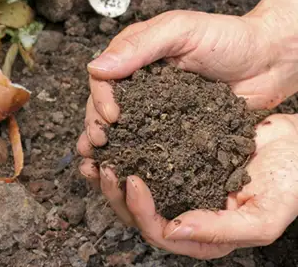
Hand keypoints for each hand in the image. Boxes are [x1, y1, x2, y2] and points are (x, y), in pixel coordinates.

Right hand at [78, 7, 297, 171]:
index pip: (103, 78)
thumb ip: (140, 46)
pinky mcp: (173, 130)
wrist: (271, 61)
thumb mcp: (181, 31)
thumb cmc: (229, 38)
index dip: (100, 98)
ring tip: (99, 164)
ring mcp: (155, 109)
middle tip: (100, 144)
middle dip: (97, 125)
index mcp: (134, 57)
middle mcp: (139, 84)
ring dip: (108, 146)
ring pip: (122, 128)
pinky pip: (149, 143)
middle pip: (105, 106)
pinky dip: (135, 157)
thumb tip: (95, 68)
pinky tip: (126, 171)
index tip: (111, 116)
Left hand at [85, 114, 297, 258]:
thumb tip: (174, 230)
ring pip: (132, 189)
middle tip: (102, 166)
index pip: (159, 232)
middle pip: (137, 214)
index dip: (140, 211)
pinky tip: (112, 138)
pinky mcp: (174, 160)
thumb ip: (222, 230)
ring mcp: (178, 186)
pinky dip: (124, 151)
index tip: (132, 180)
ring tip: (94, 155)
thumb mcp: (264, 215)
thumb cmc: (290, 182)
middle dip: (114, 193)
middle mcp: (184, 212)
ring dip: (109, 175)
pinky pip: (142, 159)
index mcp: (202, 234)